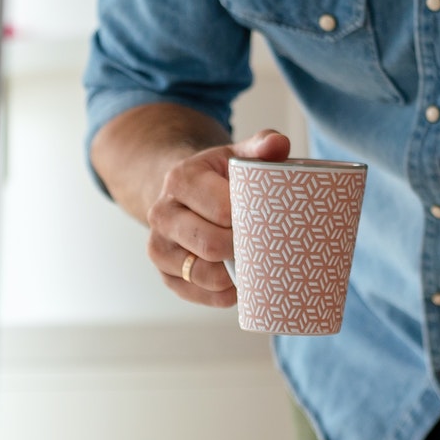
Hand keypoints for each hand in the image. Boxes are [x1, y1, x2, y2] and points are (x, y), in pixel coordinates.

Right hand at [145, 127, 289, 306]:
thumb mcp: (237, 155)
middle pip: (212, 245)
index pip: (223, 209)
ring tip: (255, 262)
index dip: (251, 219)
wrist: (184, 193)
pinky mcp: (166, 274)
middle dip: (244, 248)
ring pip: (204, 274)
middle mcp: (162, 213)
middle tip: (267, 244)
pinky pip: (199, 294)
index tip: (270, 219)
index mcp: (181, 179)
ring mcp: (160, 247)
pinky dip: (224, 294)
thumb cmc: (219, 176)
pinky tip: (239, 282)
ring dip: (234, 274)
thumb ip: (262, 145)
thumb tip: (279, 145)